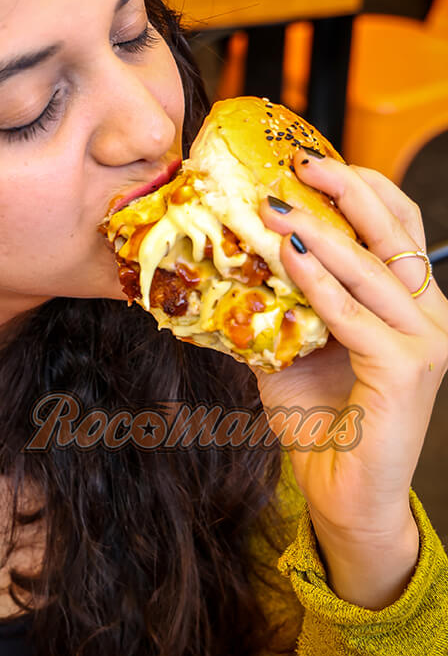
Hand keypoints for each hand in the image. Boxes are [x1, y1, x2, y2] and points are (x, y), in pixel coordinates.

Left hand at [251, 147, 447, 544]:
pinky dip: (320, 284)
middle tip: (300, 163)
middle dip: (347, 190)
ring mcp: (425, 342)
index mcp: (408, 301)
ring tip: (275, 208)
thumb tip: (227, 258)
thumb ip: (276, 302)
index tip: (311, 161)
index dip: (359, 188)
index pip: (396, 226)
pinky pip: (355, 316)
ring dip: (322, 232)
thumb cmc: (319, 419)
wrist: (343, 493)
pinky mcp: (408, 371)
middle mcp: (428, 314)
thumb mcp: (291, 345)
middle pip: (394, 232)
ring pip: (374, 269)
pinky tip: (289, 259)